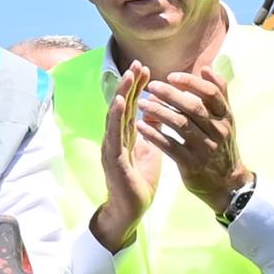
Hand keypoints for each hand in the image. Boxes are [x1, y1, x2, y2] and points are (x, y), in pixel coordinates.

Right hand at [89, 62, 162, 251]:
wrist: (130, 209)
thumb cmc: (138, 182)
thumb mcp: (151, 152)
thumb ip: (153, 133)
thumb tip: (161, 115)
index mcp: (127, 136)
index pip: (131, 106)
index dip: (137, 87)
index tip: (145, 68)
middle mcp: (116, 137)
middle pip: (121, 106)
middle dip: (128, 85)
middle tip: (136, 64)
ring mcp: (112, 147)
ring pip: (115, 116)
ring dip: (120, 95)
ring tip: (127, 77)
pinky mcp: (113, 159)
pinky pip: (114, 134)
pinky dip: (115, 117)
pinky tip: (119, 103)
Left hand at [138, 68, 243, 212]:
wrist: (227, 183)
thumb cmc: (222, 145)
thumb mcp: (226, 120)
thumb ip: (219, 94)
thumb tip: (207, 68)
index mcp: (226, 117)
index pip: (211, 93)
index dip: (190, 82)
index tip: (171, 76)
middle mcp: (217, 131)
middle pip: (192, 107)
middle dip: (170, 94)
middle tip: (151, 87)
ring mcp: (205, 148)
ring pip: (179, 124)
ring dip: (158, 112)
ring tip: (142, 104)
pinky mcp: (191, 164)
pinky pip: (169, 145)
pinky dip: (154, 134)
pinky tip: (140, 126)